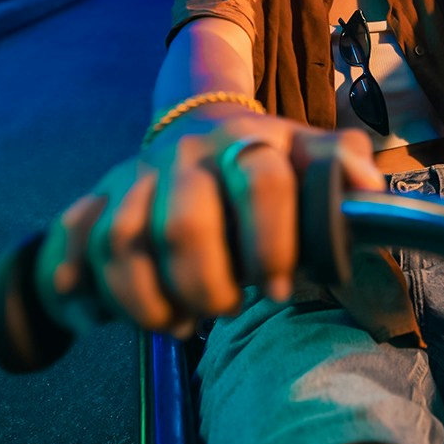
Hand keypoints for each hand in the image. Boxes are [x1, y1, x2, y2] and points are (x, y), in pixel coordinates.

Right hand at [35, 106, 383, 337]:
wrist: (203, 120)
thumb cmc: (271, 161)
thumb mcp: (313, 155)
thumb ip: (344, 168)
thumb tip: (369, 188)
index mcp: (252, 143)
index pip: (262, 185)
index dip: (272, 244)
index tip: (276, 290)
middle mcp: (190, 154)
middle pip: (185, 224)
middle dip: (206, 285)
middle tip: (225, 310)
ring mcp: (139, 175)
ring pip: (123, 242)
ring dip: (147, 300)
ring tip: (180, 323)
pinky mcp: (100, 196)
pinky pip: (74, 242)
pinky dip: (82, 287)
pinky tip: (102, 318)